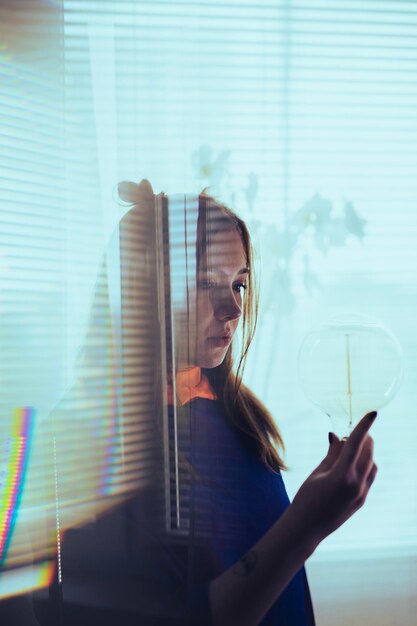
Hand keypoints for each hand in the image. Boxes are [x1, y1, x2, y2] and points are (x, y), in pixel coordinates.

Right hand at [291, 411, 377, 545]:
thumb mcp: (317, 473)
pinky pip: (370, 476)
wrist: (307, 528)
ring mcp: (361, 493)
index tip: (372, 413)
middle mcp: (356, 484)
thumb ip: (331, 454)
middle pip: (368, 451)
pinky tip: (349, 465)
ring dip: (363, 452)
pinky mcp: (362, 500)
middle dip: (361, 438)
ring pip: (372, 463)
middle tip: (343, 437)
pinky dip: (364, 465)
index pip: (357, 443)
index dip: (364, 426)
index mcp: (342, 475)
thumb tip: (337, 436)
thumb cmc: (306, 498)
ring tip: (344, 453)